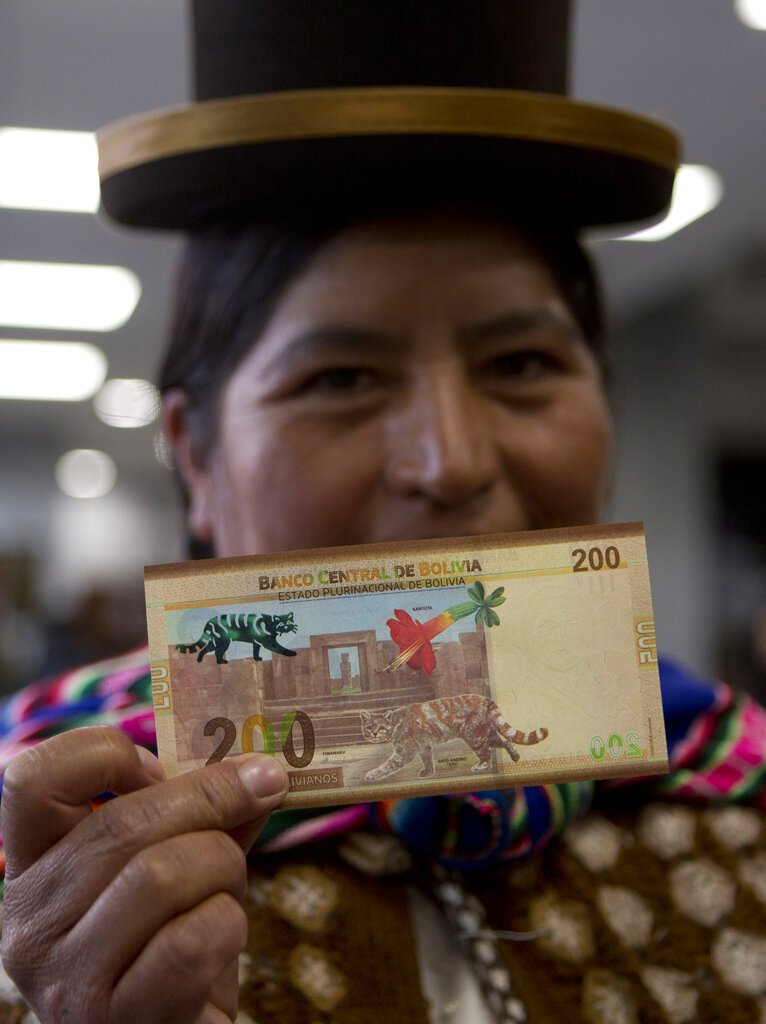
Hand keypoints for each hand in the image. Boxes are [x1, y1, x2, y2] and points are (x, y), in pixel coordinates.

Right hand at [0, 726, 286, 1022]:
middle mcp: (32, 924)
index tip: (162, 764)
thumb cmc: (173, 944)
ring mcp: (68, 981)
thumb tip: (259, 768)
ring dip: (224, 866)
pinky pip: (193, 939)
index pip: (32, 780)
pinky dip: (229, 925)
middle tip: (263, 785)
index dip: (105, 754)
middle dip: (212, 796)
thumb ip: (208, 814)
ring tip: (228, 888)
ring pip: (161, 874)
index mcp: (35, 869)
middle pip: (120, 823)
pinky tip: (222, 940)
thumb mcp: (181, 866)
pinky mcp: (121, 1022)